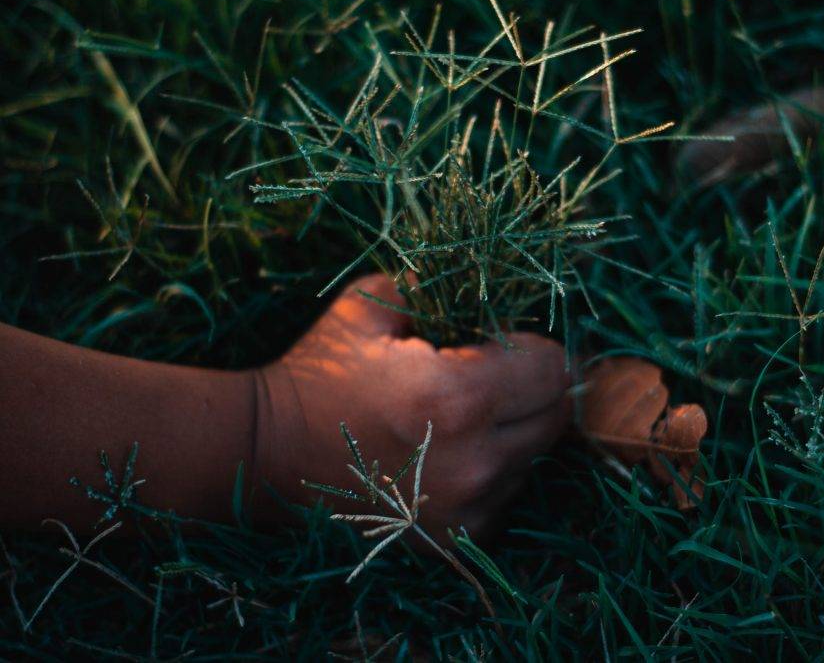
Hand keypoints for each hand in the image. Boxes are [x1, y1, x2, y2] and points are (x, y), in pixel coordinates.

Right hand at [255, 274, 570, 536]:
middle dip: (534, 390)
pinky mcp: (455, 538)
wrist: (265, 454)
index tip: (507, 343)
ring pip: (533, 458)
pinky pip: (506, 495)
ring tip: (461, 418)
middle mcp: (476, 461)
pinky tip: (449, 455)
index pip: (554, 369)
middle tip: (493, 376)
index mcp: (461, 397)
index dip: (536, 349)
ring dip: (514, 433)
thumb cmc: (319, 373)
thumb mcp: (369, 305)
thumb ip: (435, 286)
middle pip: (556, 418)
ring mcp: (468, 508)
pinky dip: (493, 473)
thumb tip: (485, 287)